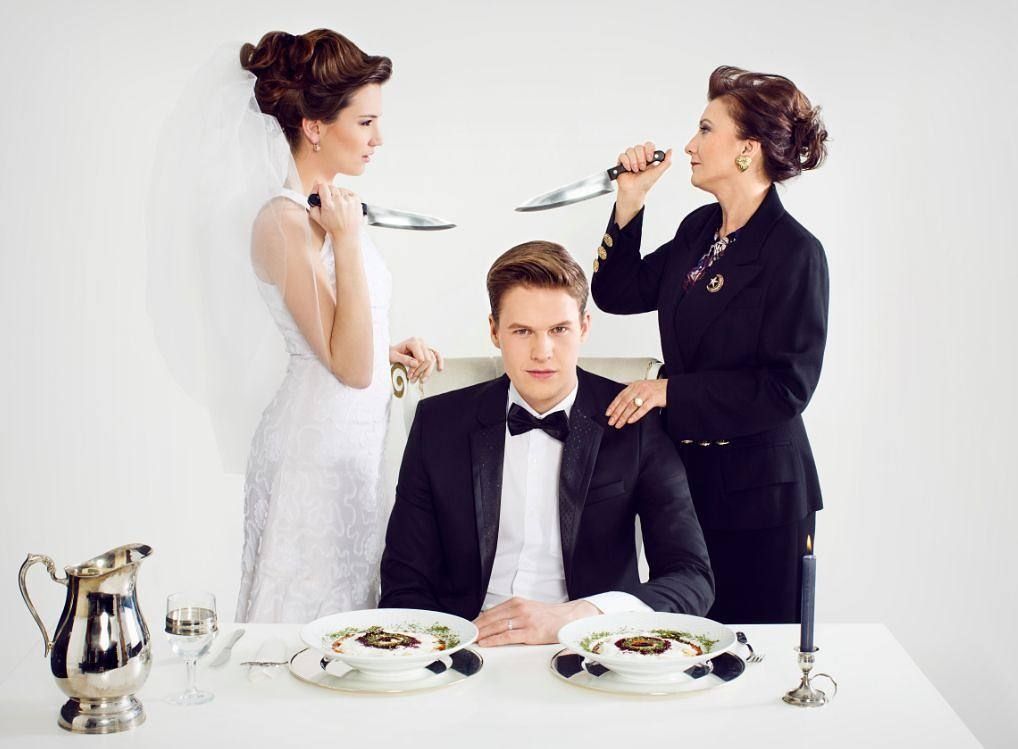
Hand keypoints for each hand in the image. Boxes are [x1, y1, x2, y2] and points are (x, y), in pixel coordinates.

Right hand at [309, 182, 360, 241]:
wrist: (347, 235)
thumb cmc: (333, 228)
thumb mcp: (317, 218)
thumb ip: (312, 203)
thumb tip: (314, 190)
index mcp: (328, 204)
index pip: (322, 186)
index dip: (320, 188)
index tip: (321, 192)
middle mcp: (339, 201)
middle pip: (332, 187)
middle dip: (329, 193)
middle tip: (330, 201)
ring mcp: (349, 200)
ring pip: (341, 189)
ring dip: (339, 195)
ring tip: (339, 205)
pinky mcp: (357, 201)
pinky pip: (350, 192)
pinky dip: (347, 196)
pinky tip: (345, 204)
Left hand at [389, 337, 443, 382]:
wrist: (391, 352)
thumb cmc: (391, 353)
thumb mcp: (393, 356)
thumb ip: (404, 359)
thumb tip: (416, 364)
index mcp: (413, 341)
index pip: (421, 358)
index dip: (416, 369)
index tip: (409, 375)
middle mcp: (421, 342)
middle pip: (427, 360)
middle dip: (420, 371)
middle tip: (412, 379)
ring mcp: (425, 346)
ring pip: (432, 360)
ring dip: (427, 372)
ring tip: (420, 380)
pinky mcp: (427, 350)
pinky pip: (436, 355)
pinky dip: (439, 362)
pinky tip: (439, 369)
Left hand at [474, 597, 599, 646]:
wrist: (567, 619)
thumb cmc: (547, 616)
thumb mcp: (527, 608)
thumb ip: (511, 613)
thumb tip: (492, 619)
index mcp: (517, 602)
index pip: (491, 611)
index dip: (478, 620)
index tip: (469, 626)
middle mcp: (519, 608)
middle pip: (491, 618)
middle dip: (477, 627)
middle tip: (466, 634)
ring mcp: (524, 620)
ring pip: (497, 627)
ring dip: (482, 634)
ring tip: (472, 639)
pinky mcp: (530, 632)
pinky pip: (507, 636)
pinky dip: (493, 640)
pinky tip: (485, 643)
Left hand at [606, 378, 666, 427]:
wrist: (673, 388)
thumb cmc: (658, 389)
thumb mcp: (643, 387)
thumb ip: (632, 392)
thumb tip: (621, 399)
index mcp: (635, 385)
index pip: (620, 395)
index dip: (613, 405)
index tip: (608, 413)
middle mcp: (639, 388)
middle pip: (624, 402)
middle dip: (616, 413)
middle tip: (611, 421)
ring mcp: (646, 393)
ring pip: (631, 406)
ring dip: (623, 416)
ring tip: (619, 424)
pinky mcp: (654, 399)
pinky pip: (643, 408)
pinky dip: (635, 415)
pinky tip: (630, 421)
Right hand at [615, 142, 672, 200]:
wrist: (634, 191)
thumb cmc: (645, 183)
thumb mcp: (658, 172)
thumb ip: (666, 162)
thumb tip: (670, 150)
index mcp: (648, 156)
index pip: (648, 144)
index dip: (648, 150)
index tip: (649, 159)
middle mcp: (639, 156)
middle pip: (639, 147)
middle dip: (641, 159)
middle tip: (642, 168)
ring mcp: (630, 158)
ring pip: (630, 150)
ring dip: (633, 161)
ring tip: (635, 170)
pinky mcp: (621, 162)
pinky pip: (622, 155)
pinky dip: (626, 162)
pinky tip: (628, 169)